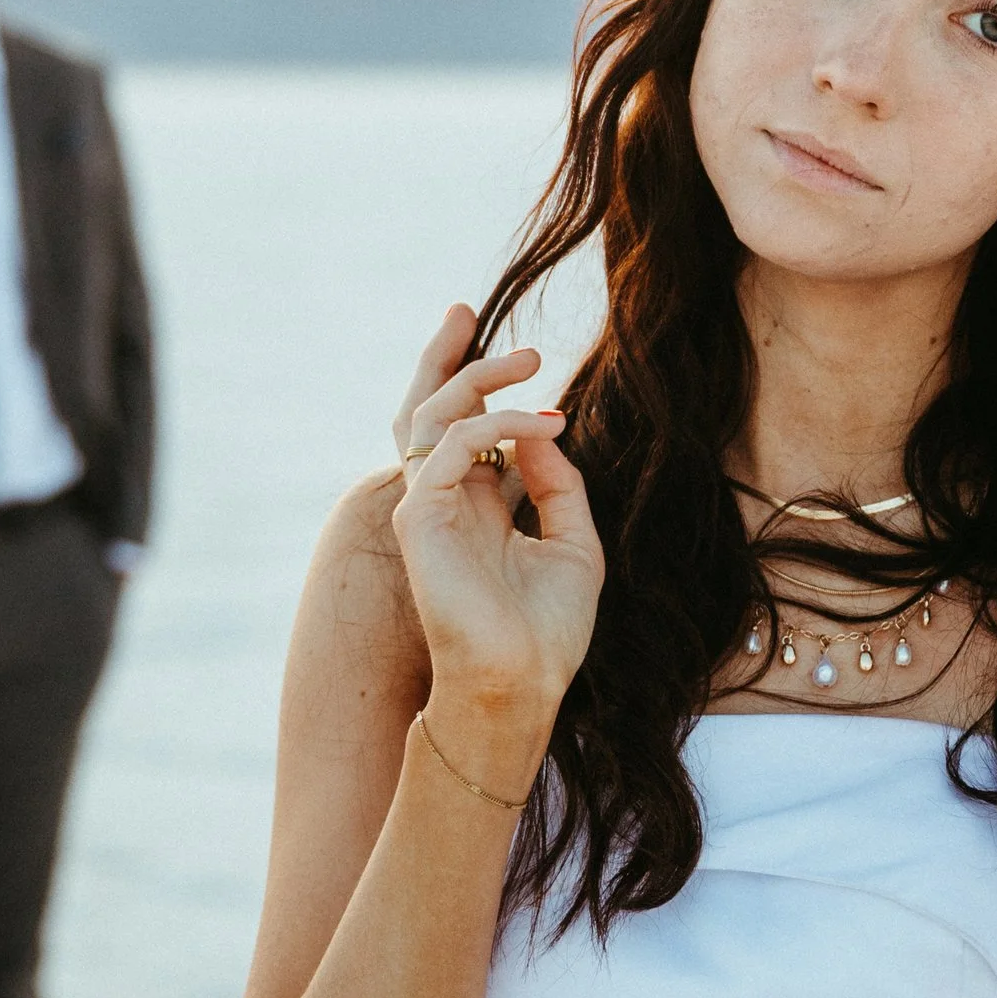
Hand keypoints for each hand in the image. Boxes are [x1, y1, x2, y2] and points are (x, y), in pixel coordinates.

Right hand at [390, 308, 601, 757]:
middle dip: (450, 360)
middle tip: (469, 314)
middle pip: (435, 413)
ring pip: (435, 417)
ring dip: (479, 377)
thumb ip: (559, 484)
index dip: (486, 389)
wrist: (521, 684)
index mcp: (480, 511)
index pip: (472, 432)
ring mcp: (430, 508)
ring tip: (530, 359)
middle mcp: (449, 504)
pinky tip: (544, 425)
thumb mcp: (573, 544)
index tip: (529, 359)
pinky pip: (452, 447)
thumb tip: (545, 427)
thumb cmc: (549, 631)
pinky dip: (499, 425)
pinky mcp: (422, 517)